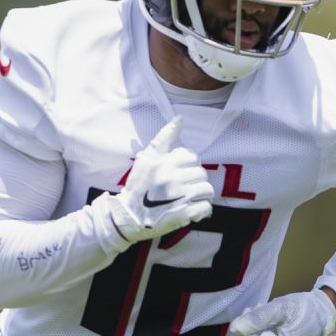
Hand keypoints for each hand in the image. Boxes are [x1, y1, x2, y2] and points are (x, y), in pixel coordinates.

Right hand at [101, 116, 214, 242]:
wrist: (127, 216)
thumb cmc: (138, 185)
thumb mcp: (146, 158)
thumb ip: (164, 138)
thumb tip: (180, 119)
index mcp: (164, 163)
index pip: (192, 157)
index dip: (187, 166)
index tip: (179, 174)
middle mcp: (172, 178)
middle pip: (201, 173)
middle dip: (195, 180)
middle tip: (183, 188)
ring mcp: (179, 197)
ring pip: (207, 190)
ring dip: (200, 195)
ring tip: (188, 199)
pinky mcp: (184, 214)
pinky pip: (206, 207)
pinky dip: (201, 210)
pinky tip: (191, 210)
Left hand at [230, 289, 335, 335]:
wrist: (324, 312)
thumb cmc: (303, 307)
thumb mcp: (280, 307)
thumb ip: (256, 318)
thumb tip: (234, 329)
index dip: (248, 327)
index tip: (255, 310)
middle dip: (253, 330)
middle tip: (261, 310)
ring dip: (259, 333)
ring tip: (270, 318)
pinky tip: (275, 327)